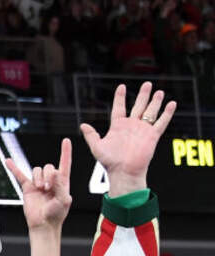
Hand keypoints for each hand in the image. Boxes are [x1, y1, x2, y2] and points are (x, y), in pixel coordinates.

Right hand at [6, 137, 71, 232]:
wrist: (43, 224)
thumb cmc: (56, 214)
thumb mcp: (64, 200)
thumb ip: (60, 185)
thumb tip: (55, 172)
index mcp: (62, 182)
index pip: (65, 163)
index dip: (66, 152)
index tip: (66, 141)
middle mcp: (50, 181)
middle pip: (48, 166)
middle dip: (48, 176)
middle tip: (48, 188)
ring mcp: (38, 183)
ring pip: (37, 170)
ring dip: (38, 178)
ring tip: (41, 190)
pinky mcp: (27, 187)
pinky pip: (19, 175)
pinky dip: (13, 168)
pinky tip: (7, 161)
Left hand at [79, 82, 175, 196]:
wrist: (123, 172)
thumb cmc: (109, 162)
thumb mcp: (97, 147)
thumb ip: (91, 135)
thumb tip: (83, 125)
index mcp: (118, 126)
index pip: (119, 108)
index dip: (120, 97)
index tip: (122, 86)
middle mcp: (131, 126)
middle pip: (138, 106)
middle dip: (143, 95)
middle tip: (147, 84)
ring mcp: (142, 130)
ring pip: (150, 112)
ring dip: (155, 101)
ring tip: (159, 91)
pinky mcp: (152, 136)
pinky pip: (161, 122)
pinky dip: (167, 113)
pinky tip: (172, 104)